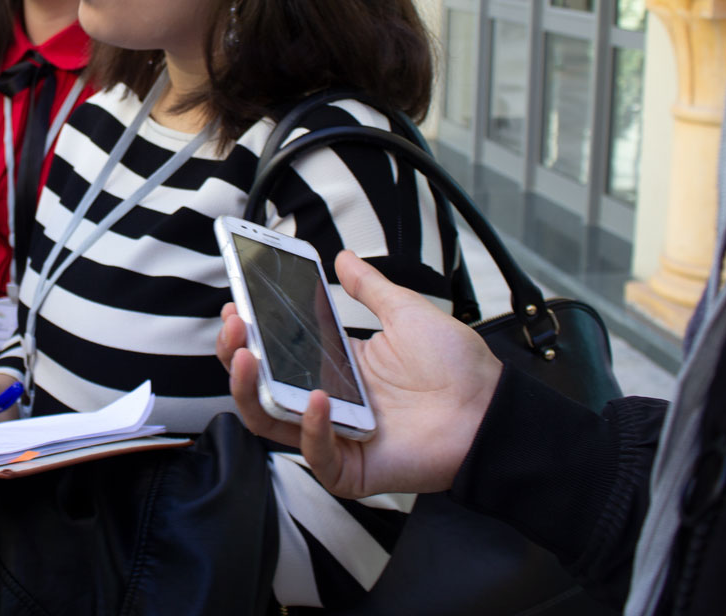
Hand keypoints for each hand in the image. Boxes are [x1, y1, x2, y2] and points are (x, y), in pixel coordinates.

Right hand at [218, 251, 501, 498]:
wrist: (492, 408)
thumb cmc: (457, 367)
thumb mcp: (406, 313)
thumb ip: (370, 288)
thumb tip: (343, 258)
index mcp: (335, 367)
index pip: (275, 354)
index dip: (249, 333)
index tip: (235, 303)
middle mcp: (328, 402)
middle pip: (261, 388)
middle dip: (236, 357)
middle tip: (233, 325)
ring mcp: (336, 436)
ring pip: (272, 423)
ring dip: (252, 392)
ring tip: (250, 358)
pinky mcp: (353, 468)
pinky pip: (318, 456)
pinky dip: (312, 430)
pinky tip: (319, 399)